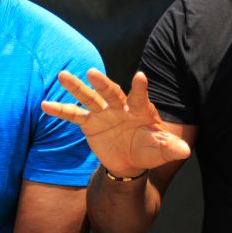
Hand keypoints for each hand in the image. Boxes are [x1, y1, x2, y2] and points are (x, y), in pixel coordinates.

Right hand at [41, 69, 190, 177]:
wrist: (130, 160)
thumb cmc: (149, 149)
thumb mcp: (161, 150)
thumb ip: (171, 148)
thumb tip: (186, 150)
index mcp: (140, 110)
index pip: (140, 97)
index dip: (140, 88)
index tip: (140, 76)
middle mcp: (120, 106)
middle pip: (110, 92)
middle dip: (102, 83)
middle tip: (93, 72)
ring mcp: (102, 112)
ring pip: (88, 97)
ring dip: (76, 87)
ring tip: (62, 75)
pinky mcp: (89, 123)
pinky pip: (73, 115)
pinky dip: (60, 110)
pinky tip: (45, 104)